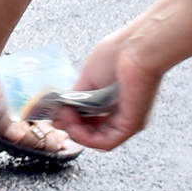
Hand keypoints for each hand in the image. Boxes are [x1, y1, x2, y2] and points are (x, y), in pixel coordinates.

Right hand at [52, 0, 191, 150]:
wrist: (136, 49)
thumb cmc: (117, 54)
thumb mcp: (89, 78)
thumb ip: (77, 95)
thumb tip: (63, 107)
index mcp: (112, 101)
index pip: (90, 120)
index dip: (71, 120)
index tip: (56, 114)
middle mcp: (121, 113)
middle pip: (92, 132)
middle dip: (71, 127)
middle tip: (57, 118)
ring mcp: (128, 121)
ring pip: (99, 140)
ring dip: (76, 133)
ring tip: (64, 118)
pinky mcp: (131, 125)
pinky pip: (107, 142)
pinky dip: (87, 138)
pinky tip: (74, 126)